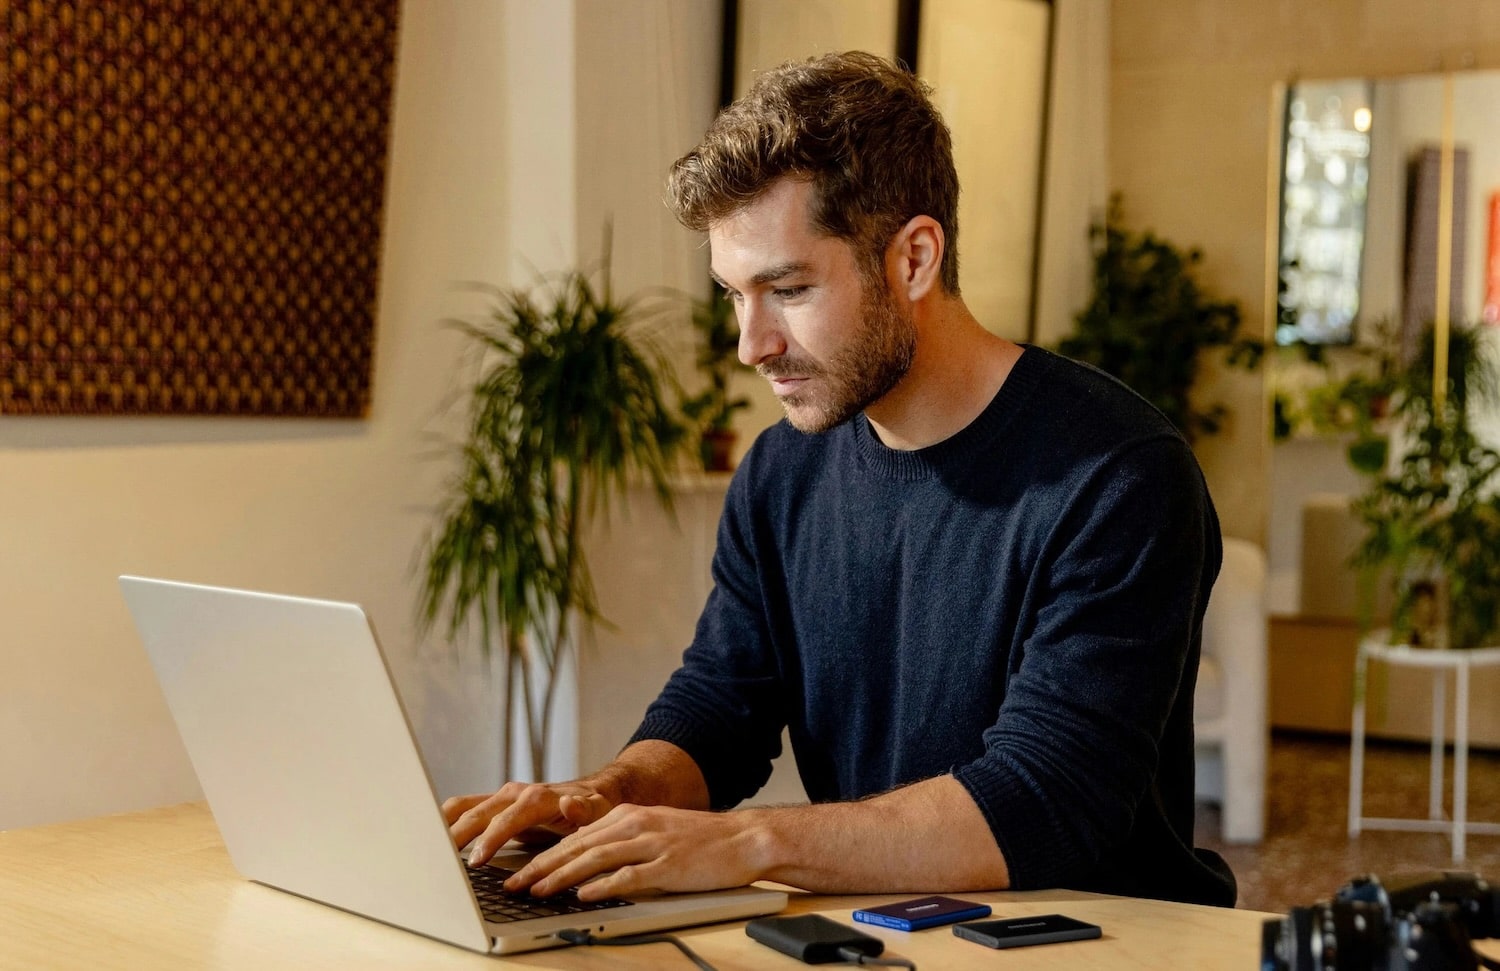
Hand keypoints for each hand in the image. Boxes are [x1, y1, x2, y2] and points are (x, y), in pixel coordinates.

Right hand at [442, 781, 615, 864]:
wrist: (593, 790)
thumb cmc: (596, 804)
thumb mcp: (599, 808)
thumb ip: (586, 809)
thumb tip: (571, 804)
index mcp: (537, 797)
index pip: (507, 818)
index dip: (490, 839)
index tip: (476, 861)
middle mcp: (515, 793)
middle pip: (477, 812)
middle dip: (456, 836)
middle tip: (437, 862)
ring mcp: (501, 797)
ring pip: (464, 807)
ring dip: (445, 827)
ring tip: (426, 851)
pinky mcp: (494, 805)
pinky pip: (464, 810)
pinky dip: (447, 822)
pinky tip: (434, 841)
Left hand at [505, 804, 766, 900]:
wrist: (744, 839)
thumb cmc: (700, 841)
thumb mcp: (654, 830)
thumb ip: (620, 841)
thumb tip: (585, 863)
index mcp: (627, 815)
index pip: (575, 837)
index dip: (544, 855)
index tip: (520, 873)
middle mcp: (635, 825)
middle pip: (578, 846)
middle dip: (542, 866)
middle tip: (514, 885)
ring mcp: (652, 844)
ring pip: (596, 858)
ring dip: (563, 876)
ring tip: (537, 891)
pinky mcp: (669, 865)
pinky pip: (630, 876)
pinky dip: (604, 886)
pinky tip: (584, 896)